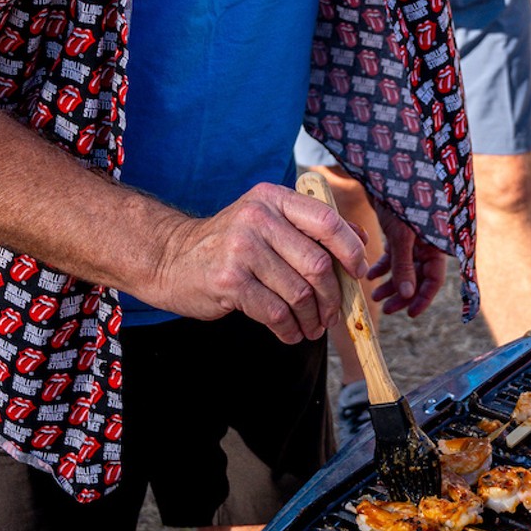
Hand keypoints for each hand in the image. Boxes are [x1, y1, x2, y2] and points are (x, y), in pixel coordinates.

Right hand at [152, 182, 367, 343]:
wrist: (171, 257)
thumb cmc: (230, 243)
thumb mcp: (267, 220)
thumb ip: (309, 226)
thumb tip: (359, 238)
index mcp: (273, 198)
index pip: (326, 220)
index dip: (350, 248)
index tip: (358, 271)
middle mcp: (257, 218)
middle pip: (317, 263)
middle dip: (333, 296)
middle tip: (333, 313)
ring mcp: (241, 249)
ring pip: (299, 293)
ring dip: (312, 317)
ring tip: (313, 327)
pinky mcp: (229, 281)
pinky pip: (276, 313)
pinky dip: (290, 329)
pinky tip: (291, 332)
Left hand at [367, 200, 446, 315]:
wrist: (385, 172)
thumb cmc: (399, 200)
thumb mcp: (401, 236)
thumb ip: (404, 266)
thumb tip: (407, 296)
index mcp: (436, 245)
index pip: (434, 279)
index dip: (423, 299)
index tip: (409, 315)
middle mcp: (427, 244)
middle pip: (418, 278)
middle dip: (402, 295)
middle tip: (385, 308)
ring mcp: (413, 239)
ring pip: (404, 269)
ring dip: (390, 283)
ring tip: (375, 295)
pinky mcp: (399, 233)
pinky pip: (393, 256)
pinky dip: (382, 267)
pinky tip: (370, 275)